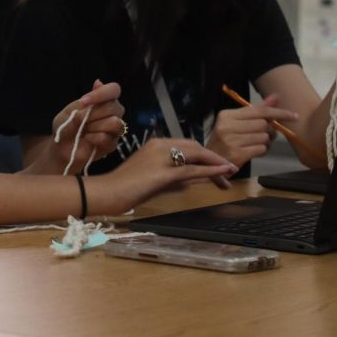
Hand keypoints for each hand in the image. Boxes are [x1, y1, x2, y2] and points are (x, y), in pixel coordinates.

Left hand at [48, 80, 124, 172]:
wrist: (62, 148)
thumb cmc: (66, 127)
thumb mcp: (68, 114)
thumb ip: (84, 103)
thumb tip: (98, 83)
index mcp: (103, 100)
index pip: (113, 89)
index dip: (101, 94)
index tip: (83, 101)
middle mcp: (113, 112)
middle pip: (114, 107)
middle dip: (93, 114)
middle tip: (81, 120)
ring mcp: (114, 129)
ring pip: (115, 123)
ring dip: (96, 126)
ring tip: (85, 130)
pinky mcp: (112, 144)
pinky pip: (108, 138)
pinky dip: (94, 138)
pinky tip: (87, 139)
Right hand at [89, 139, 236, 215]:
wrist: (106, 193)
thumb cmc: (125, 189)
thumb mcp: (152, 181)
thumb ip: (172, 179)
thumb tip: (191, 182)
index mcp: (156, 144)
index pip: (188, 145)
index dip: (205, 155)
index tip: (218, 166)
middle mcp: (160, 145)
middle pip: (195, 147)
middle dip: (214, 158)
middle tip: (229, 172)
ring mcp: (162, 156)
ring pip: (196, 155)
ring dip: (216, 163)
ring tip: (230, 173)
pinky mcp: (163, 172)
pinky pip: (192, 169)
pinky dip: (211, 170)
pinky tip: (223, 172)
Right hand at [206, 95, 298, 168]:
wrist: (209, 163)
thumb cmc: (225, 141)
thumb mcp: (236, 123)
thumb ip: (256, 110)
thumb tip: (276, 97)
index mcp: (227, 115)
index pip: (258, 110)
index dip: (278, 112)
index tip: (294, 116)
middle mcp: (227, 126)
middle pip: (263, 124)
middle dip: (270, 130)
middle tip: (267, 135)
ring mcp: (231, 141)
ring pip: (263, 137)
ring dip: (266, 142)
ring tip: (257, 144)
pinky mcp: (237, 154)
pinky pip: (261, 149)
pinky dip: (262, 150)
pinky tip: (254, 152)